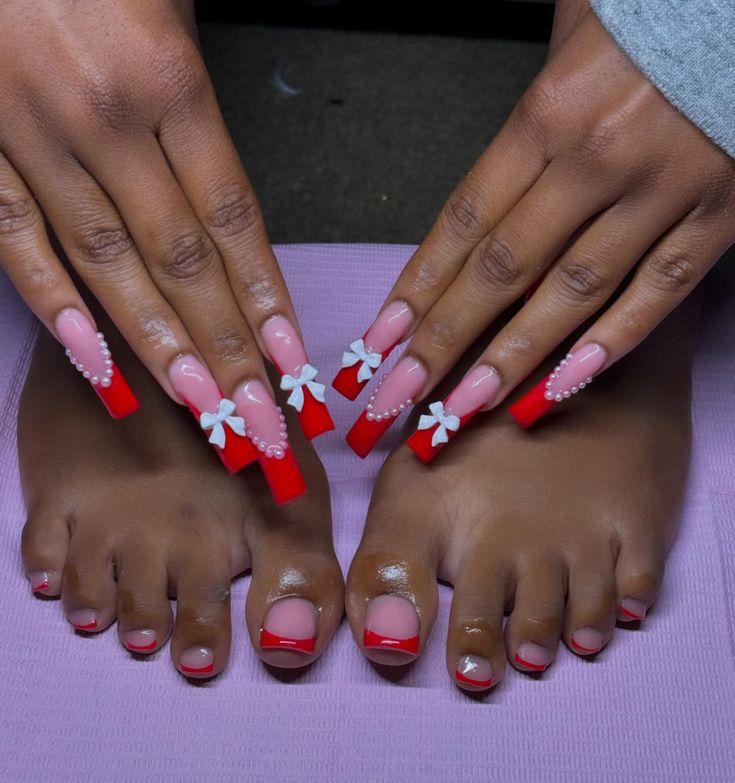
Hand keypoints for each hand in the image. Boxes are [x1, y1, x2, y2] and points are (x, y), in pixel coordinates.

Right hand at [0, 1, 311, 438]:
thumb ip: (197, 110)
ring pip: (107, 267)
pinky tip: (97, 364)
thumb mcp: (168, 5)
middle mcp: (105, 123)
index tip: (291, 362)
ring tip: (201, 412)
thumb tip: (224, 214)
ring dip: (159, 349)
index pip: (233, 221)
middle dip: (227, 352)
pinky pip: (16, 241)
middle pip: (182, 263)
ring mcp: (32, 138)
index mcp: (168, 82)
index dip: (264, 300)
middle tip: (261, 421)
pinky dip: (55, 307)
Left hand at [348, 9, 733, 450]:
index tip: (377, 345)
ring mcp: (658, 192)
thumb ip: (523, 123)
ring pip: (570, 295)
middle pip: (499, 274)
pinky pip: (658, 292)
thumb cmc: (652, 17)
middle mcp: (593, 161)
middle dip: (439, 346)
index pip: (461, 225)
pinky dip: (610, 344)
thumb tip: (482, 197)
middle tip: (393, 402)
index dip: (416, 291)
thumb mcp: (567, 38)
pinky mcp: (718, 215)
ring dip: (509, 362)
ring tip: (457, 413)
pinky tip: (560, 388)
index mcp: (546, 116)